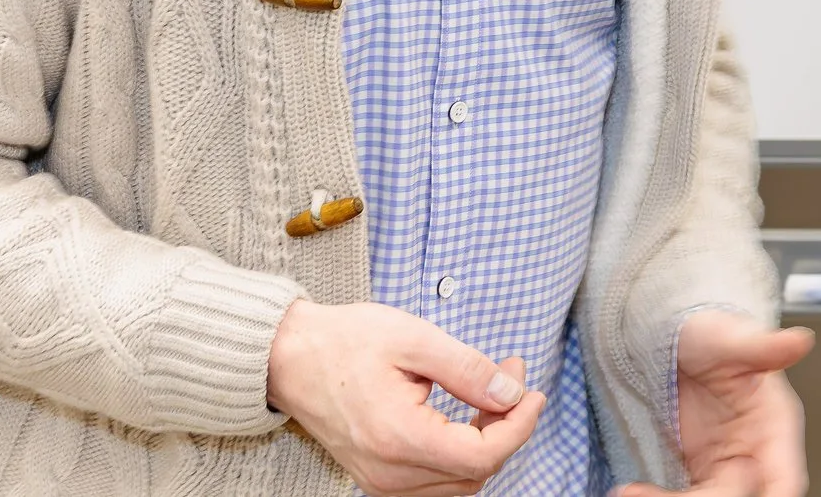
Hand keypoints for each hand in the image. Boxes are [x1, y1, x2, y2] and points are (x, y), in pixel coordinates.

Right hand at [267, 298, 546, 496]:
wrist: (288, 357)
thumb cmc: (346, 341)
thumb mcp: (414, 339)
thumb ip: (467, 370)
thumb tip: (512, 394)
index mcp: (398, 438)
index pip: (482, 456)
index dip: (519, 425)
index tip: (531, 391)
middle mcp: (388, 472)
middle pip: (475, 473)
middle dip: (506, 427)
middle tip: (510, 377)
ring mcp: (379, 481)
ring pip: (459, 484)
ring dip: (486, 443)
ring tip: (490, 393)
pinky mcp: (377, 477)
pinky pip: (435, 484)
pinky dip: (460, 455)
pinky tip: (465, 417)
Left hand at [617, 310, 813, 496]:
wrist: (674, 341)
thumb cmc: (709, 334)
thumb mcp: (729, 337)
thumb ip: (762, 346)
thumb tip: (800, 340)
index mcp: (776, 423)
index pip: (786, 478)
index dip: (775, 496)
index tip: (748, 494)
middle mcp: (755, 450)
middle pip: (744, 496)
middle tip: (669, 493)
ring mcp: (726, 465)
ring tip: (639, 491)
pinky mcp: (700, 473)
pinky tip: (636, 490)